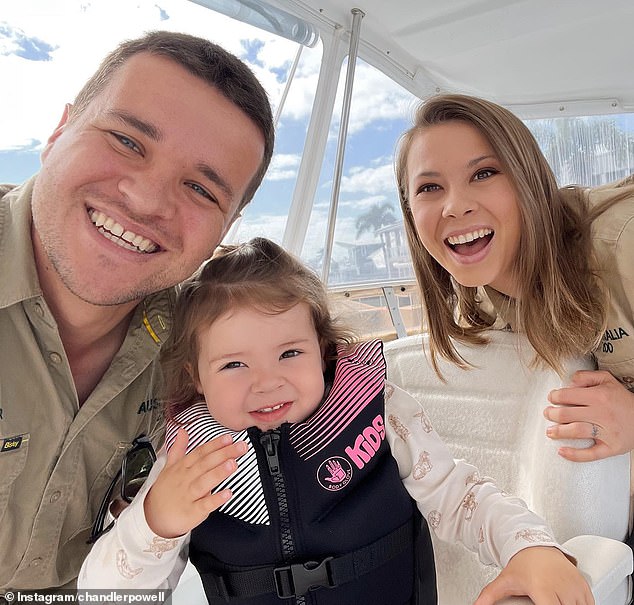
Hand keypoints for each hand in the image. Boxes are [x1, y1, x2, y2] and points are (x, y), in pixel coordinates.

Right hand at [144, 428, 247, 537]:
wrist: (152, 518)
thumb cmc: (164, 491)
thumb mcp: (169, 467)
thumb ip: (178, 448)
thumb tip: (182, 431)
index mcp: (182, 467)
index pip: (200, 452)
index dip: (215, 444)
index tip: (229, 438)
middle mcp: (186, 479)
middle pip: (206, 463)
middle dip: (224, 454)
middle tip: (240, 447)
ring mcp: (188, 495)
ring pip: (204, 482)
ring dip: (219, 472)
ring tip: (233, 464)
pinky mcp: (191, 512)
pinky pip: (205, 505)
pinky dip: (216, 499)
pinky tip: (228, 493)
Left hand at [473, 546, 592, 604]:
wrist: (536, 545)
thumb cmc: (522, 564)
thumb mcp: (505, 580)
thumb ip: (490, 595)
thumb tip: (476, 604)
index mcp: (542, 589)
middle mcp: (561, 588)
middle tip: (544, 603)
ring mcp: (574, 587)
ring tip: (554, 601)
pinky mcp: (584, 587)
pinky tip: (567, 603)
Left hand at [544, 369, 633, 460]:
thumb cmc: (622, 399)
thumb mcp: (607, 380)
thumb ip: (586, 377)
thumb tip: (568, 382)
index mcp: (599, 396)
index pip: (567, 395)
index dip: (555, 397)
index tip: (551, 398)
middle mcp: (602, 414)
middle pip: (568, 414)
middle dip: (552, 414)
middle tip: (548, 414)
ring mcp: (607, 432)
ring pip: (577, 431)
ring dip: (559, 432)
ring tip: (550, 431)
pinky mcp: (612, 447)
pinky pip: (591, 454)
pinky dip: (575, 455)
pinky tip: (562, 452)